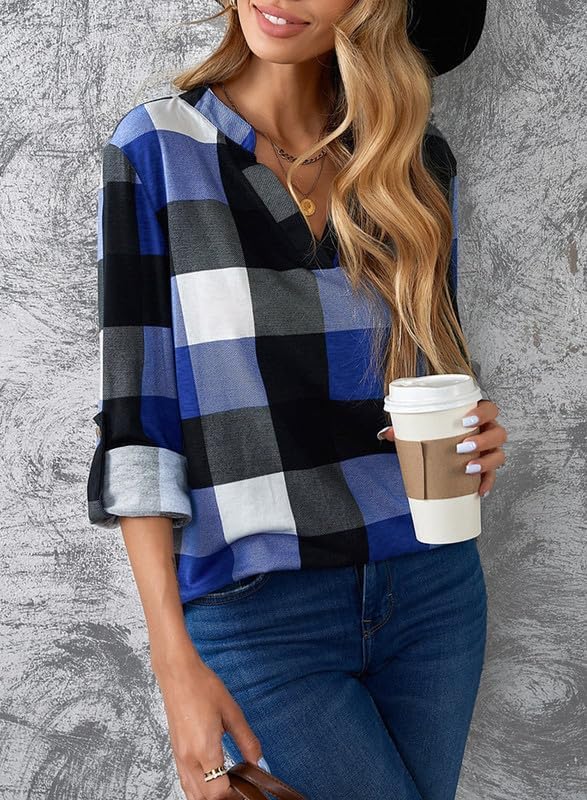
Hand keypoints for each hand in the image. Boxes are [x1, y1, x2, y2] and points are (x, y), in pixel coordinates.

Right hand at [154, 646, 262, 798]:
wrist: (178, 673)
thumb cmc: (203, 687)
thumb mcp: (232, 712)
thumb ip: (247, 741)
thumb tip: (259, 761)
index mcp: (204, 750)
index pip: (219, 791)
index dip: (235, 795)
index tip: (248, 792)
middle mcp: (189, 758)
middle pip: (204, 798)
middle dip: (223, 798)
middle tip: (240, 791)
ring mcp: (179, 756)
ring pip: (191, 794)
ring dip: (208, 797)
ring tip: (227, 788)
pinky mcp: (175, 752)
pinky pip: (184, 782)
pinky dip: (197, 789)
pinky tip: (208, 782)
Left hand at [377, 399, 506, 496]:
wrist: (441, 445)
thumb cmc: (438, 431)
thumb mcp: (424, 427)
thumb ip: (406, 427)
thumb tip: (386, 433)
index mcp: (476, 416)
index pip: (489, 408)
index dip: (482, 413)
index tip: (467, 420)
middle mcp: (487, 431)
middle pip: (498, 433)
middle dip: (483, 440)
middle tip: (463, 447)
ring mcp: (489, 450)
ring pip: (499, 454)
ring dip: (486, 462)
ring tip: (468, 468)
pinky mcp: (487, 467)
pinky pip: (493, 475)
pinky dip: (487, 482)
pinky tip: (479, 490)